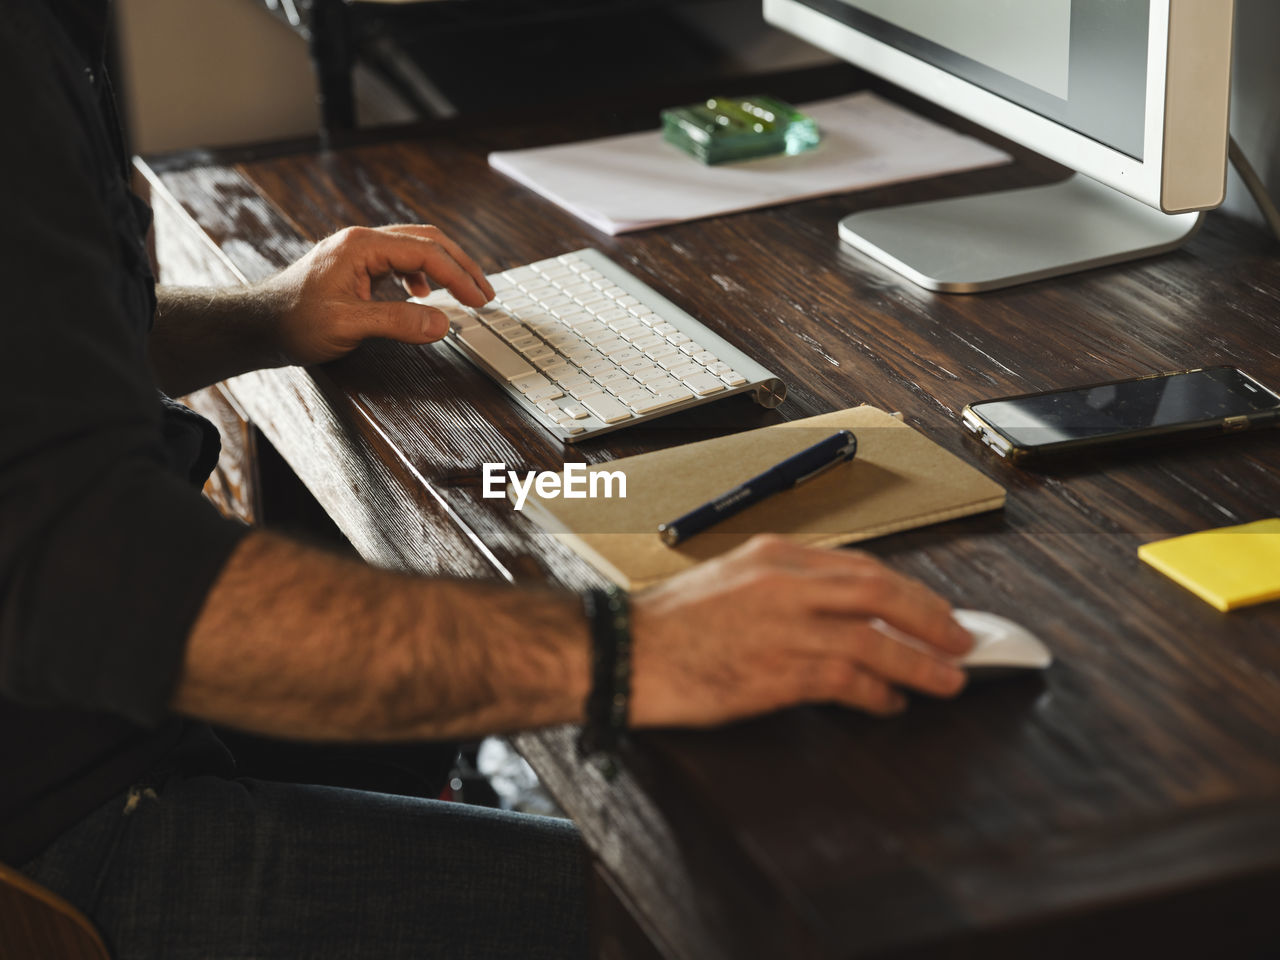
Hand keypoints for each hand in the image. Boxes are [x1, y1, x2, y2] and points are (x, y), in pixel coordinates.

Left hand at [257, 224, 494, 365]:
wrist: (257, 325)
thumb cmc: (292, 322)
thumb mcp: (348, 325)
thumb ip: (398, 322)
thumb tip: (441, 323)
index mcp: (361, 246)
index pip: (426, 252)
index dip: (458, 276)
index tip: (480, 299)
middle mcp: (361, 242)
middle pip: (426, 241)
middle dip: (460, 265)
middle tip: (484, 291)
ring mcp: (358, 253)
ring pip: (415, 249)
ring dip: (443, 269)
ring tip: (464, 292)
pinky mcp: (355, 268)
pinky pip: (399, 262)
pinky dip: (421, 276)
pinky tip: (423, 294)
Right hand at [629, 535, 973, 726]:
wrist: (623, 652)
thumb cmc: (671, 625)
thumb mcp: (731, 581)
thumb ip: (785, 588)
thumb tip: (841, 612)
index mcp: (774, 555)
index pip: (861, 566)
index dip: (909, 590)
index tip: (934, 608)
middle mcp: (785, 582)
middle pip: (881, 592)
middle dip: (931, 617)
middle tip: (963, 640)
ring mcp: (783, 625)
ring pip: (874, 638)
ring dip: (920, 661)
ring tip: (949, 679)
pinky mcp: (777, 669)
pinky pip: (847, 680)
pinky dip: (878, 692)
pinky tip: (891, 702)